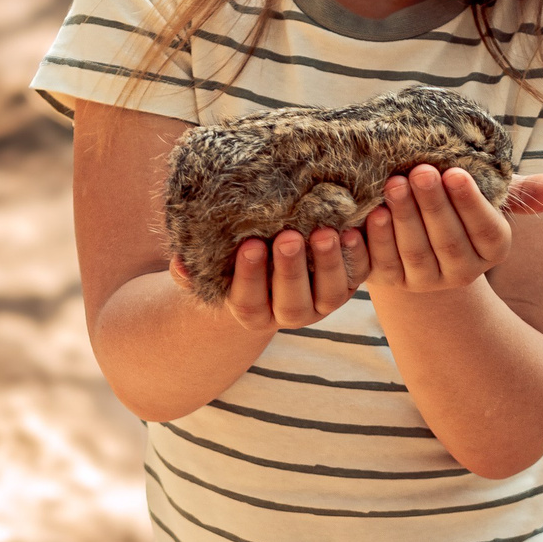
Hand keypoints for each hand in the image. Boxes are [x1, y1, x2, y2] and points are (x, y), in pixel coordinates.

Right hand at [172, 225, 370, 330]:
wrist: (273, 253)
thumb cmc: (234, 256)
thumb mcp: (212, 263)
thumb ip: (193, 268)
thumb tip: (180, 264)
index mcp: (253, 311)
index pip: (249, 302)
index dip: (249, 277)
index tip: (249, 246)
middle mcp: (290, 312)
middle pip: (292, 303)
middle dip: (291, 271)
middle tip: (289, 237)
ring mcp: (323, 300)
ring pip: (331, 294)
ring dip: (331, 263)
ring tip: (326, 232)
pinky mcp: (350, 281)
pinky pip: (361, 273)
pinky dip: (362, 253)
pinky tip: (356, 228)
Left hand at [365, 166, 542, 294]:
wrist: (419, 229)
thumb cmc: (458, 200)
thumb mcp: (490, 193)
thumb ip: (525, 191)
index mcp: (492, 249)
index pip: (487, 230)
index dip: (471, 204)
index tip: (456, 172)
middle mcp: (462, 272)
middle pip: (449, 241)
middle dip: (433, 205)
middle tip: (420, 170)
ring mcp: (424, 280)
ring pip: (415, 252)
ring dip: (405, 218)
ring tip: (394, 183)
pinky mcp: (390, 281)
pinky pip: (383, 263)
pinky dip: (377, 239)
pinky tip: (373, 212)